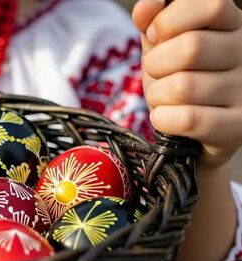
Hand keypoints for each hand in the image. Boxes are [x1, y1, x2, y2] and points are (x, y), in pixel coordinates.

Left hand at [133, 0, 241, 168]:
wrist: (192, 131)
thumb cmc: (178, 78)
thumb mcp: (162, 45)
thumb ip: (154, 21)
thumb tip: (146, 7)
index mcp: (233, 25)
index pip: (211, 5)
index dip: (169, 21)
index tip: (155, 36)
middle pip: (191, 48)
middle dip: (156, 64)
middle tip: (158, 73)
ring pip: (183, 87)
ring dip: (157, 96)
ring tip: (164, 99)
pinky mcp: (237, 126)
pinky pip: (188, 120)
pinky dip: (163, 119)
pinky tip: (166, 118)